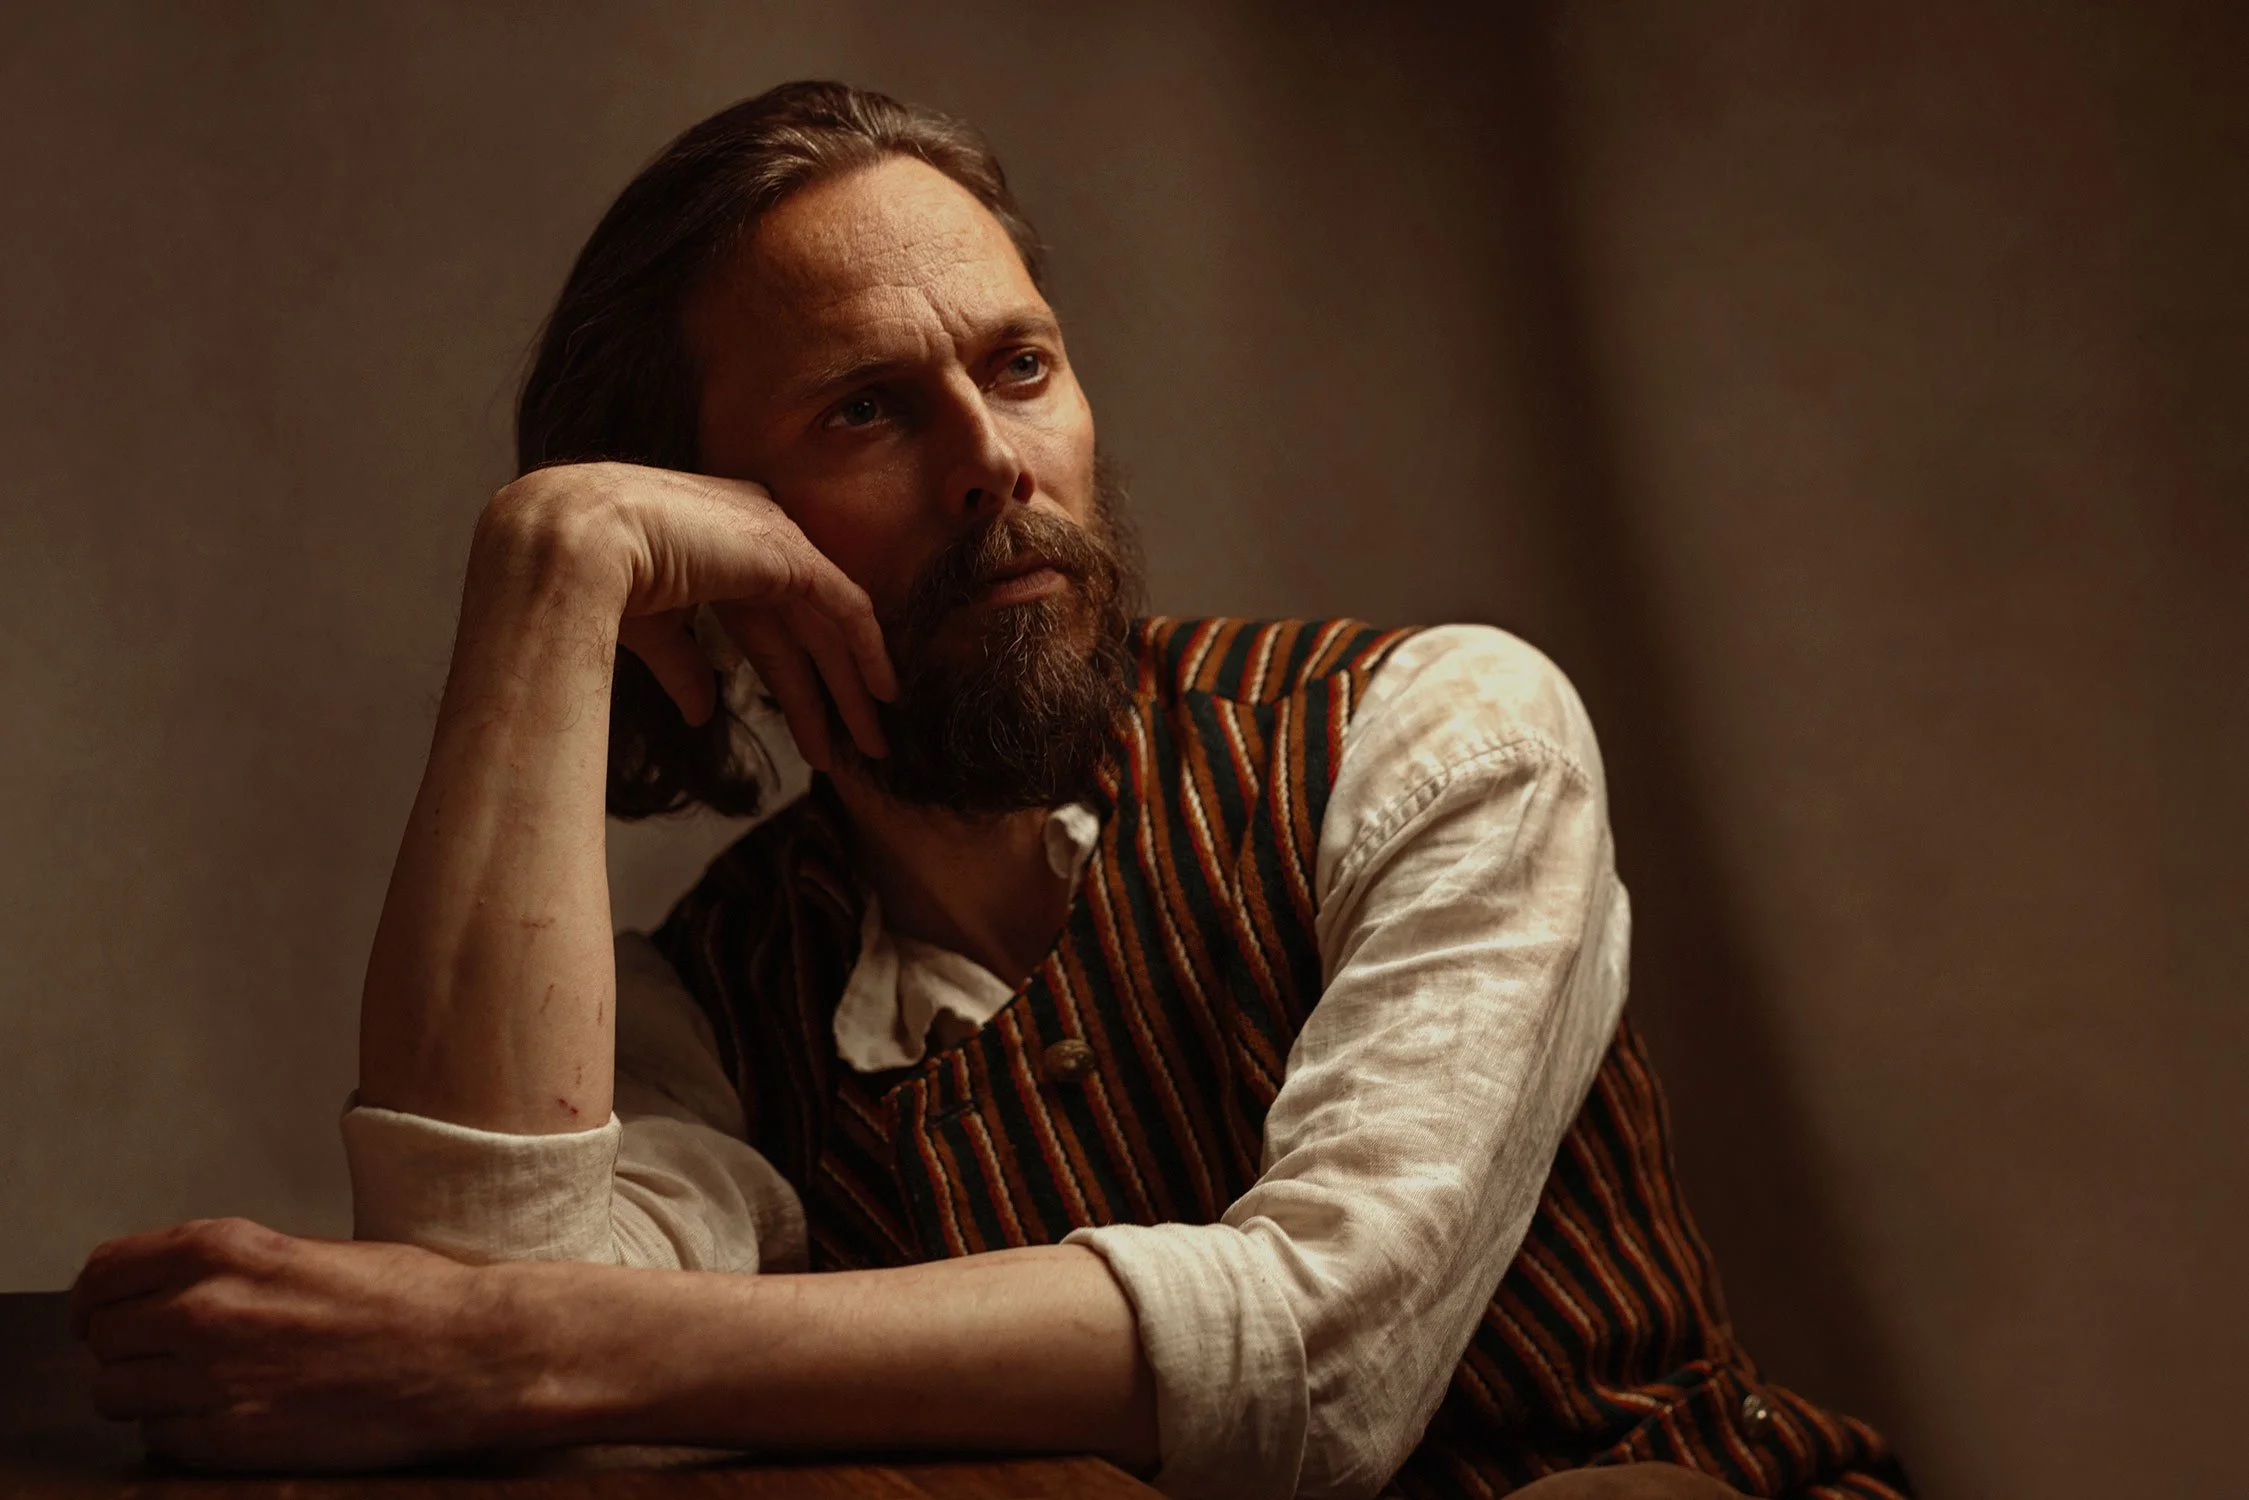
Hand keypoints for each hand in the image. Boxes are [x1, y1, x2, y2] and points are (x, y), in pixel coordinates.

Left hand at [69, 1218, 534, 1470]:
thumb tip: (172, 1292)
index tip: (104, 1310)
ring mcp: (213, 1378)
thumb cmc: (408, 1297)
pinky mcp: (231, 1439)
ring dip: (143, 1391)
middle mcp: (204, 1309)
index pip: (105, 1271)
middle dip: (122, 1345)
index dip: (98, 1295)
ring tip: (189, 1388)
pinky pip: (159, 1439)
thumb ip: (230, 1269)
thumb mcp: (304, 1252)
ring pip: (115, 1393)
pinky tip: (222, 1414)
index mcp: (225, 1248)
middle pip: (102, 1336)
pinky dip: (177, 1431)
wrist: (466, 1354)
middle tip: (155, 1354)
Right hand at [480, 462, 898, 773]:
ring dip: (854, 688)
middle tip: (858, 746)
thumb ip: (685, 664)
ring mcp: (773, 538)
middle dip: (832, 692)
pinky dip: (868, 650)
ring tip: (873, 745)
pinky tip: (884, 693)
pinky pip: (846, 606)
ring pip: (831, 625)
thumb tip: (702, 712)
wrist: (574, 544)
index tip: (810, 730)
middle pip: (805, 629)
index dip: (791, 679)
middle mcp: (753, 537)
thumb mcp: (650, 629)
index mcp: (716, 550)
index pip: (769, 623)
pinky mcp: (788, 552)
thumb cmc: (591, 580)